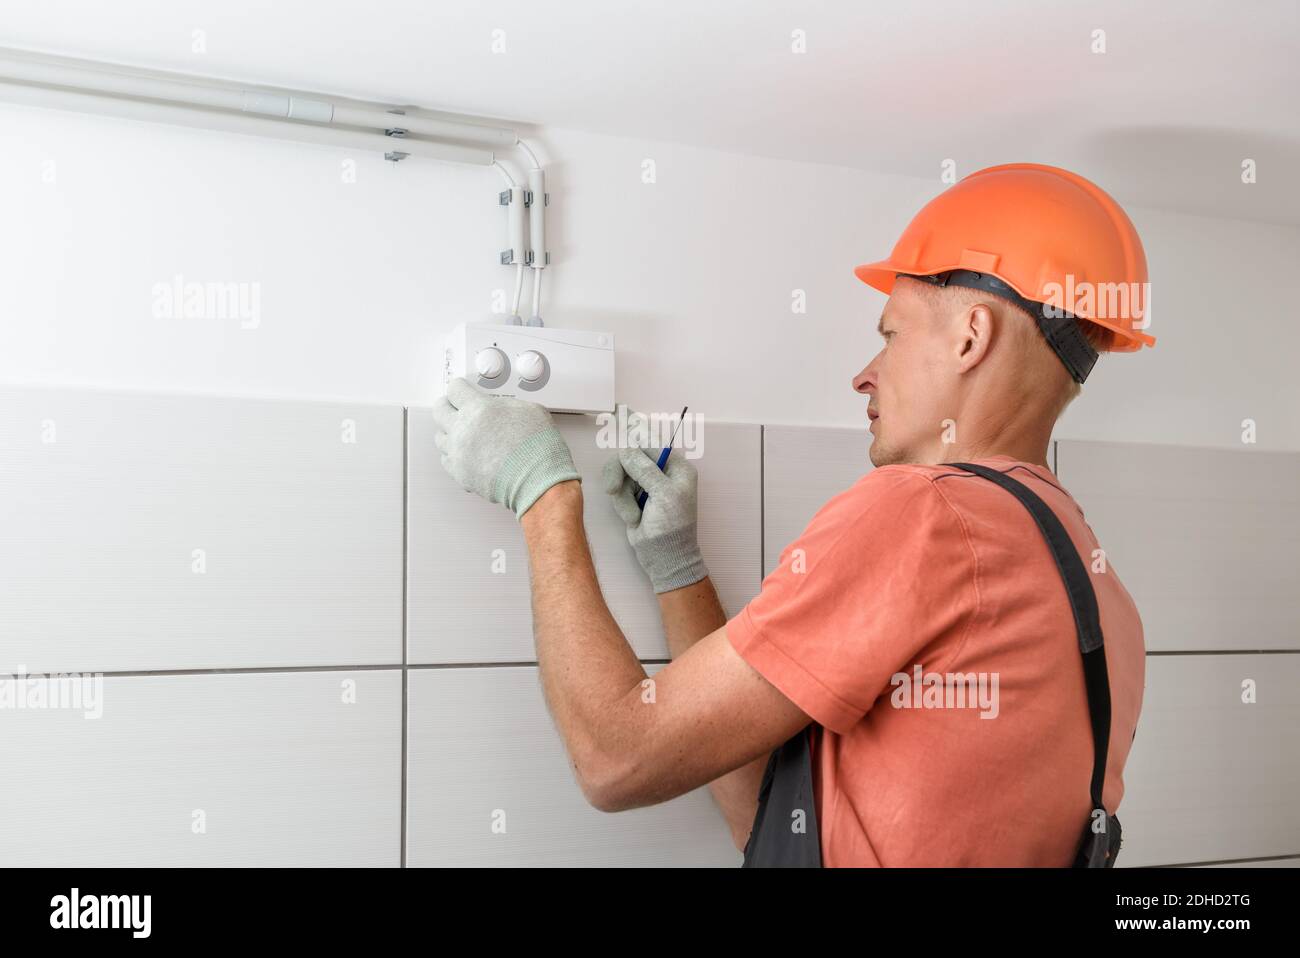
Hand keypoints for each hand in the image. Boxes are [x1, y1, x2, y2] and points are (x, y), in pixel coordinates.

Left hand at [432, 377, 580, 517]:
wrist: (538, 480)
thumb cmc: (537, 448)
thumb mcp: (530, 410)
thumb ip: (507, 405)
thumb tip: (500, 407)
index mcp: (479, 409)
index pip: (455, 390)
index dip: (459, 387)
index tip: (461, 389)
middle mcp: (463, 429)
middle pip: (439, 410)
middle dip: (447, 405)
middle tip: (453, 406)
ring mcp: (459, 453)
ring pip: (440, 437)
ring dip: (449, 431)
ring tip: (461, 432)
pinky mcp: (460, 473)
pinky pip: (446, 460)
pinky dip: (453, 455)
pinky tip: (465, 453)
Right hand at [602, 413, 707, 592]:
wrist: (664, 558)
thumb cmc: (671, 526)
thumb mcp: (662, 494)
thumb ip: (644, 469)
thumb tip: (626, 448)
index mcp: (677, 467)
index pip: (653, 441)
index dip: (636, 428)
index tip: (620, 411)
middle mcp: (661, 472)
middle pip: (630, 455)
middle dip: (621, 473)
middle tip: (615, 488)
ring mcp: (646, 485)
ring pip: (620, 472)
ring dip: (622, 494)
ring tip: (633, 513)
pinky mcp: (632, 497)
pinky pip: (617, 488)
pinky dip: (622, 504)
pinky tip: (633, 518)